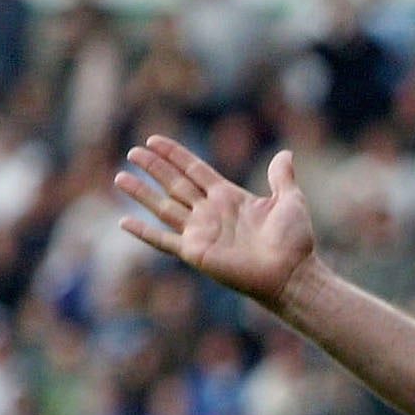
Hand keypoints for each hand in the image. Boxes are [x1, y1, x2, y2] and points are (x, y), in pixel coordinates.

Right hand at [116, 135, 317, 311]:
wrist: (292, 274)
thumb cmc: (295, 242)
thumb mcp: (290, 201)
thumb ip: (282, 177)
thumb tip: (285, 153)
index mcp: (228, 197)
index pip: (195, 170)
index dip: (175, 155)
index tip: (154, 140)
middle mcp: (211, 212)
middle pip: (175, 183)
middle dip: (154, 167)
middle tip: (133, 152)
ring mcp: (201, 232)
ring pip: (163, 207)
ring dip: (141, 193)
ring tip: (119, 177)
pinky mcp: (196, 252)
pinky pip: (163, 240)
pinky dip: (143, 232)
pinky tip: (124, 222)